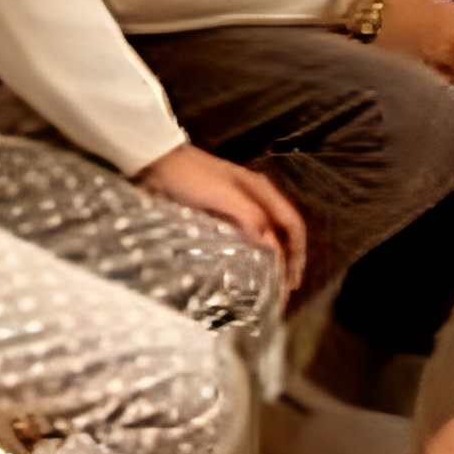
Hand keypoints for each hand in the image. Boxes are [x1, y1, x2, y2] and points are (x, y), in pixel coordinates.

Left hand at [138, 142, 306, 296]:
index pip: (292, 224)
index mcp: (260, 190)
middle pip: (282, 233)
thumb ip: (248, 216)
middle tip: (283, 291)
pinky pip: (244, 239)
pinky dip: (251, 256)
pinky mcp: (221, 215)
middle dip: (287, 261)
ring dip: (270, 262)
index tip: (292, 280)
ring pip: (264, 238)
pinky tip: (244, 272)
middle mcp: (254, 199)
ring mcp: (238, 207)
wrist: (156, 163)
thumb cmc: (188, 175)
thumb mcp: (221, 194)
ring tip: (268, 287)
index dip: (297, 253)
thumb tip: (273, 246)